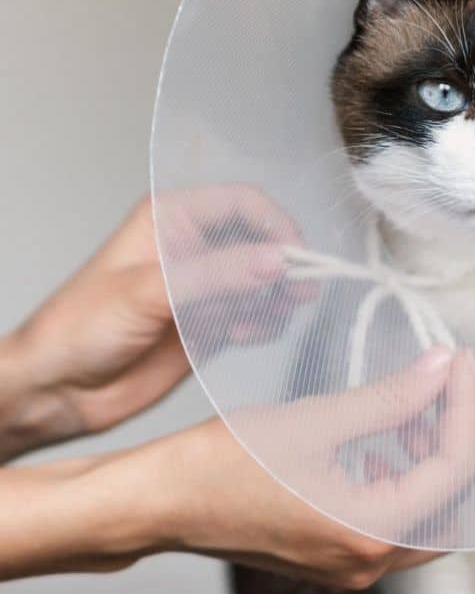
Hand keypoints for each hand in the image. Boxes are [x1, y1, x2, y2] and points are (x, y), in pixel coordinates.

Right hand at [0, 348, 474, 586]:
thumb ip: (390, 398)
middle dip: (455, 444)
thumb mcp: (316, 420)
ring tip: (410, 416)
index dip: (465, 408)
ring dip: (432, 468)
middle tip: (441, 392)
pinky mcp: (334, 560)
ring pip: (429, 522)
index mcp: (370, 531)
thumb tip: (444, 366)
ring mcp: (352, 569)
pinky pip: (394, 529)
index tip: (459, 362)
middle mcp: (369, 563)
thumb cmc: (225, 461)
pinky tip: (378, 449)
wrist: (162, 503)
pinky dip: (404, 487)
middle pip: (454, 506)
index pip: (455, 470)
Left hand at [3, 188, 309, 455]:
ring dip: (278, 298)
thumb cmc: (78, 327)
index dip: (276, 226)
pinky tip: (245, 336)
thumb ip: (216, 274)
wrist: (57, 389)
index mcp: (171, 219)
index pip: (242, 203)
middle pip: (263, 240)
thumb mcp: (149, 292)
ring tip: (268, 318)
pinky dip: (265, 325)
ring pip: (266, 280)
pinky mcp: (212, 324)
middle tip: (299, 292)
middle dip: (285, 264)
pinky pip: (258, 315)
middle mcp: (193, 248)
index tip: (296, 258)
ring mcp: (205, 288)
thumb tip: (276, 260)